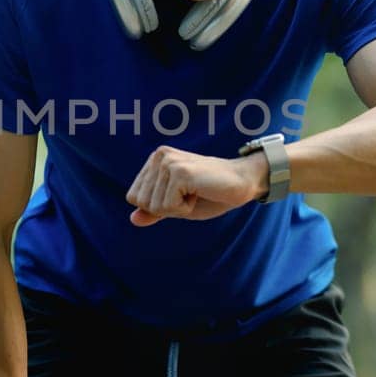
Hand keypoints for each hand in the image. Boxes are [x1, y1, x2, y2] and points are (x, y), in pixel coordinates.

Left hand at [125, 145, 266, 226]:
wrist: (242, 183)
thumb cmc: (211, 194)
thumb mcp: (177, 206)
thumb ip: (154, 211)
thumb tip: (133, 219)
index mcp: (155, 160)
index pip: (134, 197)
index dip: (158, 206)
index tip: (180, 196)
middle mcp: (159, 156)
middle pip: (141, 202)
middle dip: (167, 209)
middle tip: (190, 195)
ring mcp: (168, 162)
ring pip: (154, 206)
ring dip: (178, 209)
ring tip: (196, 193)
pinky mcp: (179, 171)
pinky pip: (168, 207)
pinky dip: (185, 209)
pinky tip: (199, 193)